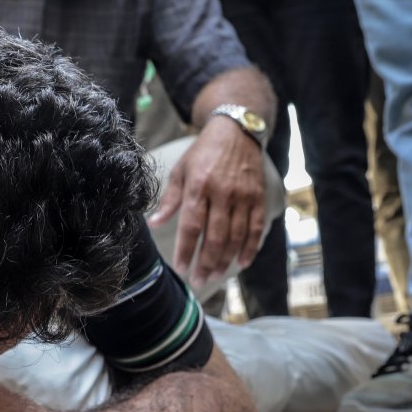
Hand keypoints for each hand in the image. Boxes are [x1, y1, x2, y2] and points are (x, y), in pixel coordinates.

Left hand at [148, 119, 265, 286]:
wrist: (236, 131)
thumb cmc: (203, 153)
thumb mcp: (180, 171)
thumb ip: (169, 200)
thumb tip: (153, 224)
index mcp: (198, 186)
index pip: (191, 226)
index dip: (186, 250)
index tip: (180, 268)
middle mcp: (222, 192)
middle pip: (214, 236)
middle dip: (206, 262)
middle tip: (198, 280)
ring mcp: (243, 195)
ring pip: (235, 236)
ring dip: (225, 260)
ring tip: (214, 276)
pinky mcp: (258, 196)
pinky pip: (255, 228)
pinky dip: (250, 248)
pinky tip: (241, 263)